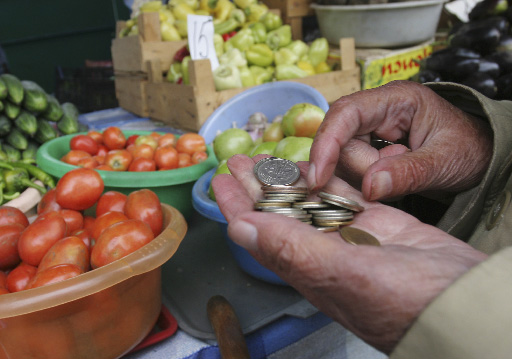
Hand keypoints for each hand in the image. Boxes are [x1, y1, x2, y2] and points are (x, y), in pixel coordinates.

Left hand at [213, 154, 486, 353]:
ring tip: (269, 158)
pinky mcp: (377, 226)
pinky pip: (344, 197)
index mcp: (307, 268)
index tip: (219, 181)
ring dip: (288, 180)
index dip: (236, 206)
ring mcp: (352, 238)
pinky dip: (328, 180)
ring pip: (310, 202)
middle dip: (257, 186)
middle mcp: (323, 253)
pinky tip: (314, 166)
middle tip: (240, 160)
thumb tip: (240, 229)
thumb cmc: (403, 299)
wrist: (461, 300)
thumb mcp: (342, 273)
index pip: (260, 232)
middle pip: (280, 213)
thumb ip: (290, 249)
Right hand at [308, 81, 492, 200]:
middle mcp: (378, 110)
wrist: (480, 156)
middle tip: (393, 180)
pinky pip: (352, 166)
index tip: (317, 177)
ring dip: (366, 176)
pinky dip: (365, 180)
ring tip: (400, 177)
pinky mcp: (369, 146)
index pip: (346, 113)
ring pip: (344, 157)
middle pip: (341, 140)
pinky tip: (388, 181)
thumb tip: (369, 187)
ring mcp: (371, 129)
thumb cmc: (469, 150)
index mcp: (397, 99)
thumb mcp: (444, 162)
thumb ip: (408, 173)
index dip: (326, 143)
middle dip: (361, 168)